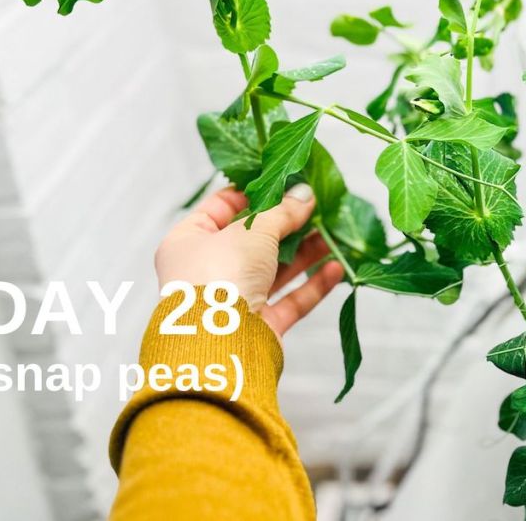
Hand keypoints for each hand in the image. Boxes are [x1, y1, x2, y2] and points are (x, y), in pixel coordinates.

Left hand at [154, 183, 344, 337]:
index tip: (286, 181)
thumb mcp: (253, 230)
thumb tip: (304, 194)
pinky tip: (336, 269)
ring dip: (305, 252)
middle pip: (254, 239)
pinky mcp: (257, 326)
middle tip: (318, 207)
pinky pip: (288, 300)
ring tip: (334, 234)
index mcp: (189, 241)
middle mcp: (208, 270)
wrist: (219, 343)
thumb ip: (282, 211)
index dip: (254, 193)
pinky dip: (312, 285)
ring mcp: (232, 300)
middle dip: (288, 224)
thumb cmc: (221, 275)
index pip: (221, 206)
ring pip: (274, 270)